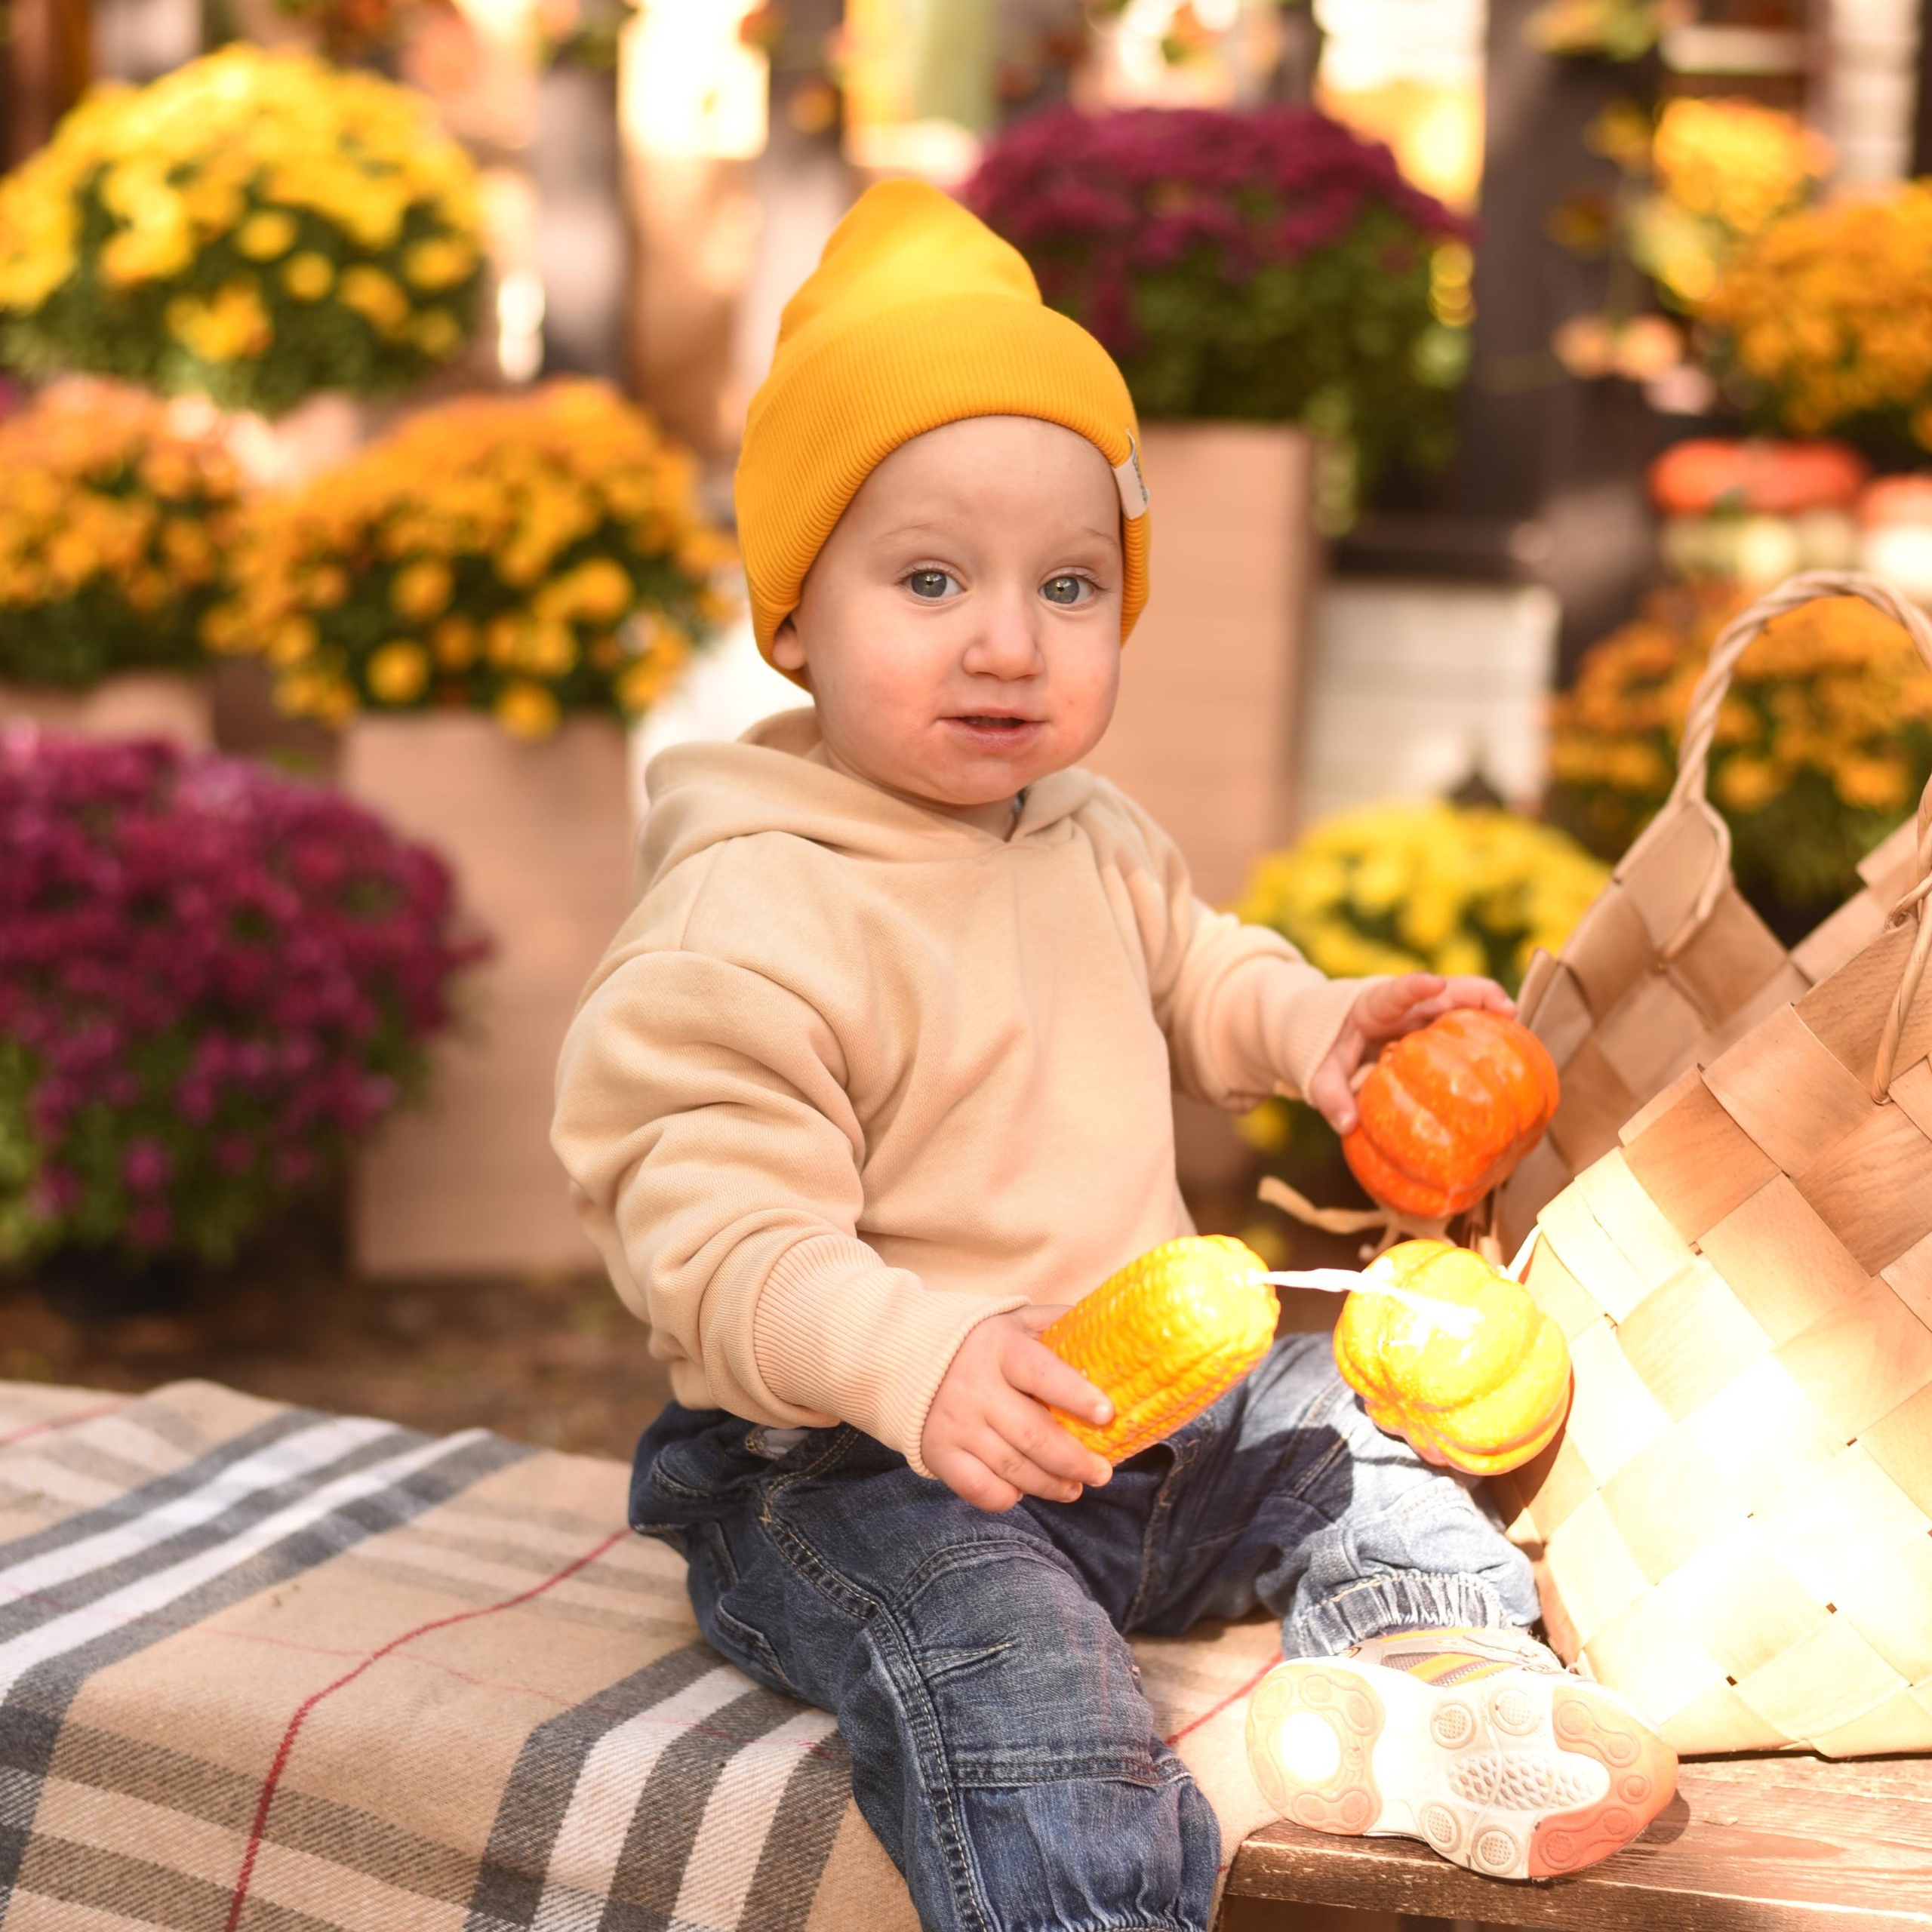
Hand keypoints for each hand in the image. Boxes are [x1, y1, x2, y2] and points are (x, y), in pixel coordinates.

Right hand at [921, 1306, 1114, 1511]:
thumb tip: (1117, 1332)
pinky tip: (1025, 1492)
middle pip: (1033, 1434)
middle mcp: (975, 1388)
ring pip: (1012, 1467)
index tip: (1107, 1413)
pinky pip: (978, 1488)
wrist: (908, 1357)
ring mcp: (956, 1425)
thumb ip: (1059, 1324)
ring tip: (1075, 1488)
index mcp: (1001, 1348)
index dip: (1075, 1394)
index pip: (1041, 1372)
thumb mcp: (1017, 1320)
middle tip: (1102, 1473)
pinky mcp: (939, 1454)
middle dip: (1074, 1460)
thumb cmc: (981, 1342)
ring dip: (1050, 1485)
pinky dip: (1005, 1497)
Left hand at [1308, 972, 1515, 1135]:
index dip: (1415, 987)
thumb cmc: (1323, 1049)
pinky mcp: (1435, 1026)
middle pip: (1445, 991)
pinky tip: (1513, 1057)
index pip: (1395, 992)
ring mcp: (1424, 1014)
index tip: (1435, 983)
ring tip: (1521, 1030)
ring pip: (1462, 1004)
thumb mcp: (1317, 1072)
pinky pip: (1464, 1027)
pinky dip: (1487, 1034)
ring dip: (1491, 1012)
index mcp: (1372, 1006)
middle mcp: (1404, 1004)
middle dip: (1476, 994)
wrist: (1325, 1031)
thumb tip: (1348, 1126)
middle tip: (1508, 1011)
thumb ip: (1328, 1095)